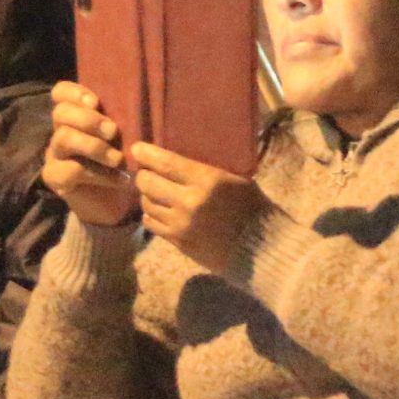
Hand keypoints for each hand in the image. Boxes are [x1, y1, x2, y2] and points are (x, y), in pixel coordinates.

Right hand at [43, 83, 139, 226]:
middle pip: (61, 113)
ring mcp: (55, 155)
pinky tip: (119, 179)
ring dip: (94, 146)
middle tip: (113, 131)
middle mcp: (61, 132)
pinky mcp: (55, 177)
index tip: (96, 101)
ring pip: (64, 138)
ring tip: (117, 158)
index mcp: (75, 117)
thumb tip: (136, 99)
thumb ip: (121, 119)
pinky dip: (99, 174)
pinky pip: (71, 170)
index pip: (60, 93)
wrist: (115, 205)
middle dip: (88, 119)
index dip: (74, 92)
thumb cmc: (121, 163)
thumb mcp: (123, 138)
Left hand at [128, 144, 265, 274]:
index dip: (147, 154)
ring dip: (147, 195)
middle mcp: (189, 201)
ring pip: (146, 203)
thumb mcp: (234, 179)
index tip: (137, 148)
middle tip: (147, 172)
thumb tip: (176, 159)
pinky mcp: (178, 242)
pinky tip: (159, 211)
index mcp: (207, 180)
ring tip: (155, 192)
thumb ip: (205, 170)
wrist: (261, 249)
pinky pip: (151, 223)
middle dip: (144, 175)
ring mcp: (181, 224)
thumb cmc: (253, 208)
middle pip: (148, 183)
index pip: (166, 163)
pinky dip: (151, 215)